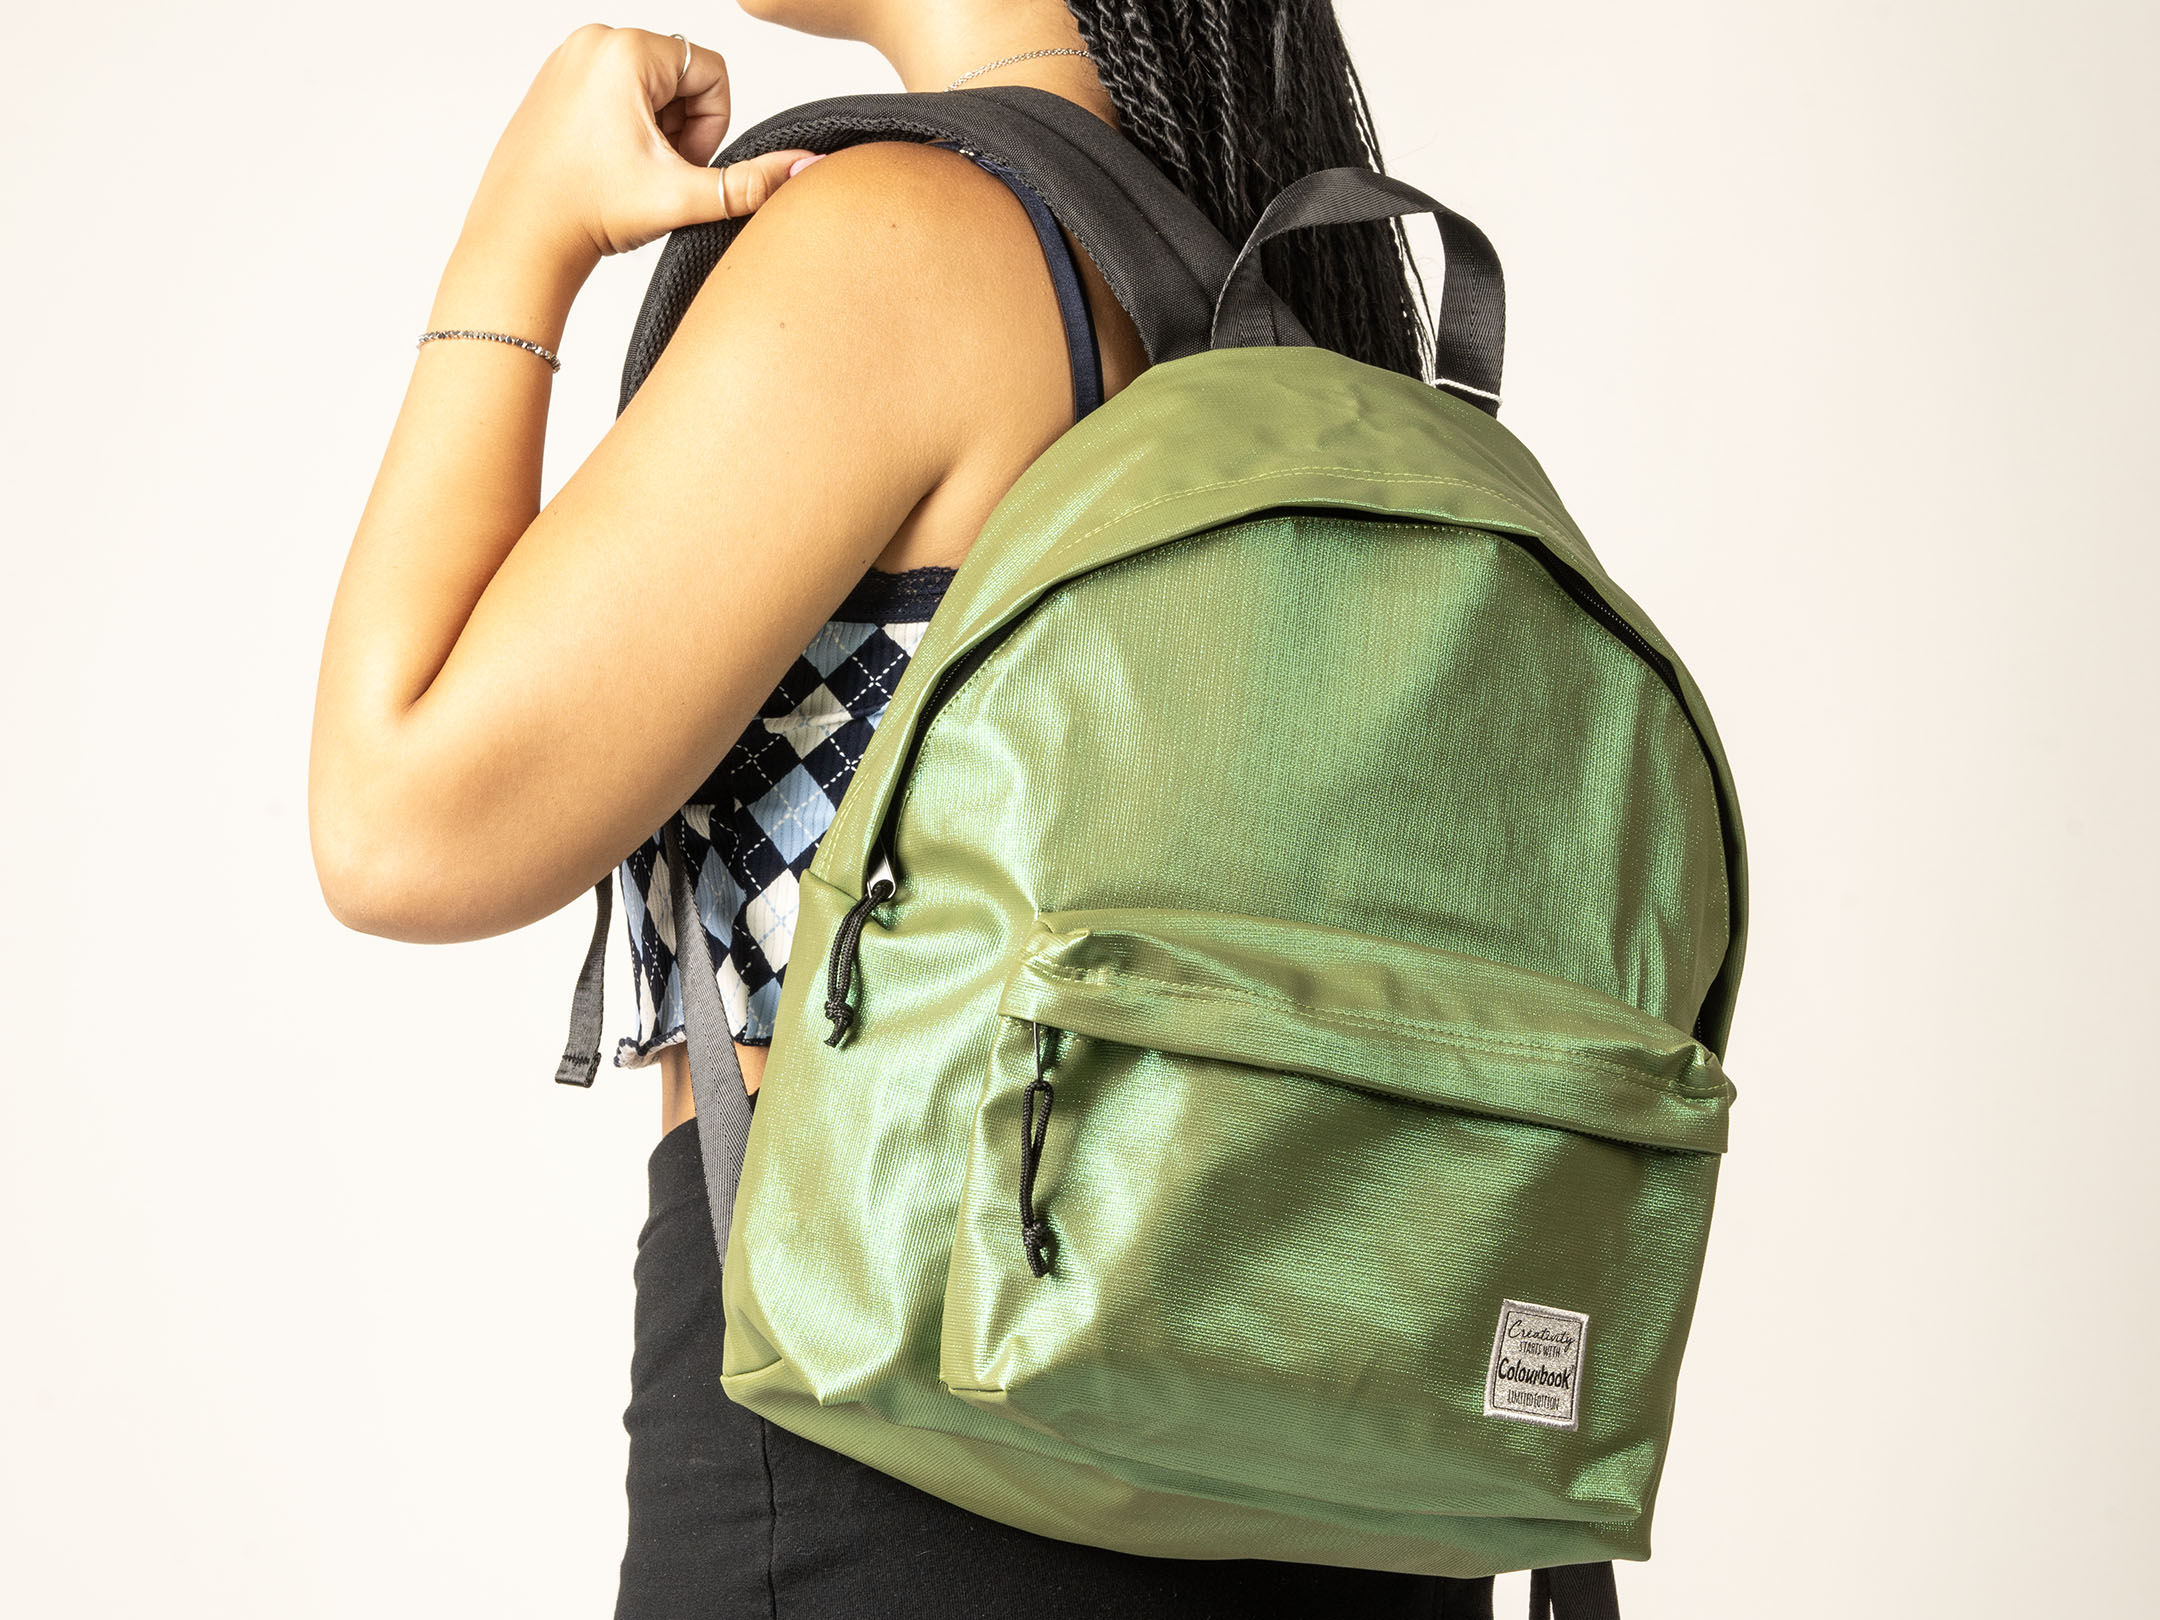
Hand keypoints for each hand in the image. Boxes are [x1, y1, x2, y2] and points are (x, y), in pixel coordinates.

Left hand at [467, 24, 818, 264]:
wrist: (519, 239)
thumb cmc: (586, 212)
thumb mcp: (682, 195)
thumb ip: (750, 182)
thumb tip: (806, 167)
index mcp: (626, 51)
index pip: (713, 72)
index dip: (711, 126)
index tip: (679, 164)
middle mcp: (593, 42)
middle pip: (682, 76)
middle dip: (682, 128)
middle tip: (653, 172)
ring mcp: (569, 58)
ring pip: (650, 86)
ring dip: (655, 130)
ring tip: (629, 172)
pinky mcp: (554, 81)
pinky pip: (615, 91)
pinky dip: (624, 128)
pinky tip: (607, 166)